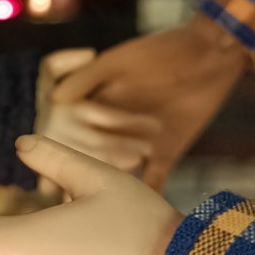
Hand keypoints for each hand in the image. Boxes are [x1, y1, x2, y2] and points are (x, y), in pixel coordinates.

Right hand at [52, 14, 251, 190]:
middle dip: (84, 173)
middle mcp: (116, 129)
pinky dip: (148, 190)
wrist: (210, 54)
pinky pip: (155, 177)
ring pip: (121, 168)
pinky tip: (139, 203)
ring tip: (106, 194)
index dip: (58, 150)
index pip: (72, 133)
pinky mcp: (167, 152)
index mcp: (98, 105)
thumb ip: (86, 77)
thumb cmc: (160, 51)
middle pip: (94, 156)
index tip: (44, 175)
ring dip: (115, 178)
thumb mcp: (118, 61)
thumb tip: (54, 99)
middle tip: (69, 196)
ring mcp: (141, 143)